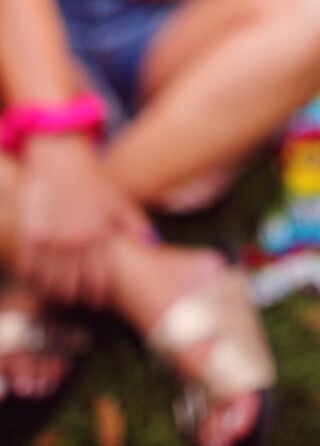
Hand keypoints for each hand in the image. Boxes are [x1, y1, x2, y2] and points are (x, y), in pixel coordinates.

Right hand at [16, 135, 148, 307]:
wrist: (60, 154)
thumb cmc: (91, 176)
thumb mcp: (117, 197)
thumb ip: (135, 223)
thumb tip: (154, 243)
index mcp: (99, 233)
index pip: (100, 274)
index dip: (99, 291)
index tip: (98, 300)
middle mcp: (75, 239)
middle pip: (74, 281)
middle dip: (76, 294)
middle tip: (75, 300)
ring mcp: (51, 237)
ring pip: (51, 277)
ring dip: (54, 289)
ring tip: (57, 293)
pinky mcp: (29, 231)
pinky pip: (29, 263)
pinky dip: (32, 274)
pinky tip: (35, 277)